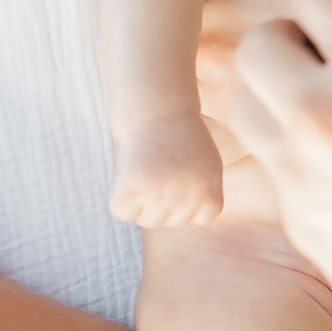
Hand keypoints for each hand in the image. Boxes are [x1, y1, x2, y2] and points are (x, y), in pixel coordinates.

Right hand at [110, 115, 226, 228]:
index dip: (188, 201)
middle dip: (162, 200)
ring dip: (141, 201)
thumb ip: (201, 195)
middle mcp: (187, 196)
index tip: (181, 177)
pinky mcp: (133, 189)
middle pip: (169, 220)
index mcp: (210, 191)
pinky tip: (129, 175)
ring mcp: (160, 194)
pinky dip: (121, 199)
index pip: (199, 218)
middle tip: (159, 169)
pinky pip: (123, 211)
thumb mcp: (207, 165)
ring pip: (146, 220)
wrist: (158, 110)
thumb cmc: (180, 135)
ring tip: (146, 172)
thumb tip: (183, 220)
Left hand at [225, 0, 331, 308]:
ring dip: (277, 100)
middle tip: (320, 59)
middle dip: (288, 43)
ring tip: (322, 115)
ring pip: (246, 108)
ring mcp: (303, 172)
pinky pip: (275, 170)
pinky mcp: (298, 220)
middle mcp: (324, 114)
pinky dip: (297, 160)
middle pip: (257, 46)